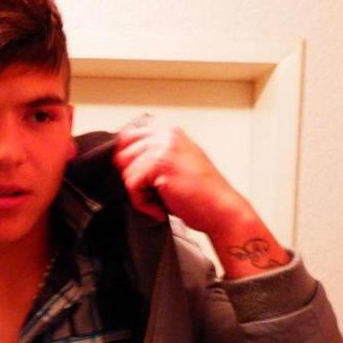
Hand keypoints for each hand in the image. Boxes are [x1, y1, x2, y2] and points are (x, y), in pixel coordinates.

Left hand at [113, 118, 289, 276]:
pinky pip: (132, 186)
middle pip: (122, 156)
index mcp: (169, 132)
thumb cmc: (200, 195)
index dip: (128, 164)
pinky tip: (162, 208)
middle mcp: (166, 135)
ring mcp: (163, 147)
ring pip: (126, 172)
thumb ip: (152, 157)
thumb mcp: (175, 165)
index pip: (126, 138)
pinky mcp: (159, 164)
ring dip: (139, 194)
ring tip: (162, 201)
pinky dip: (143, 203)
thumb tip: (121, 160)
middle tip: (155, 193)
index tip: (142, 181)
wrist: (222, 210)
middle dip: (133, 180)